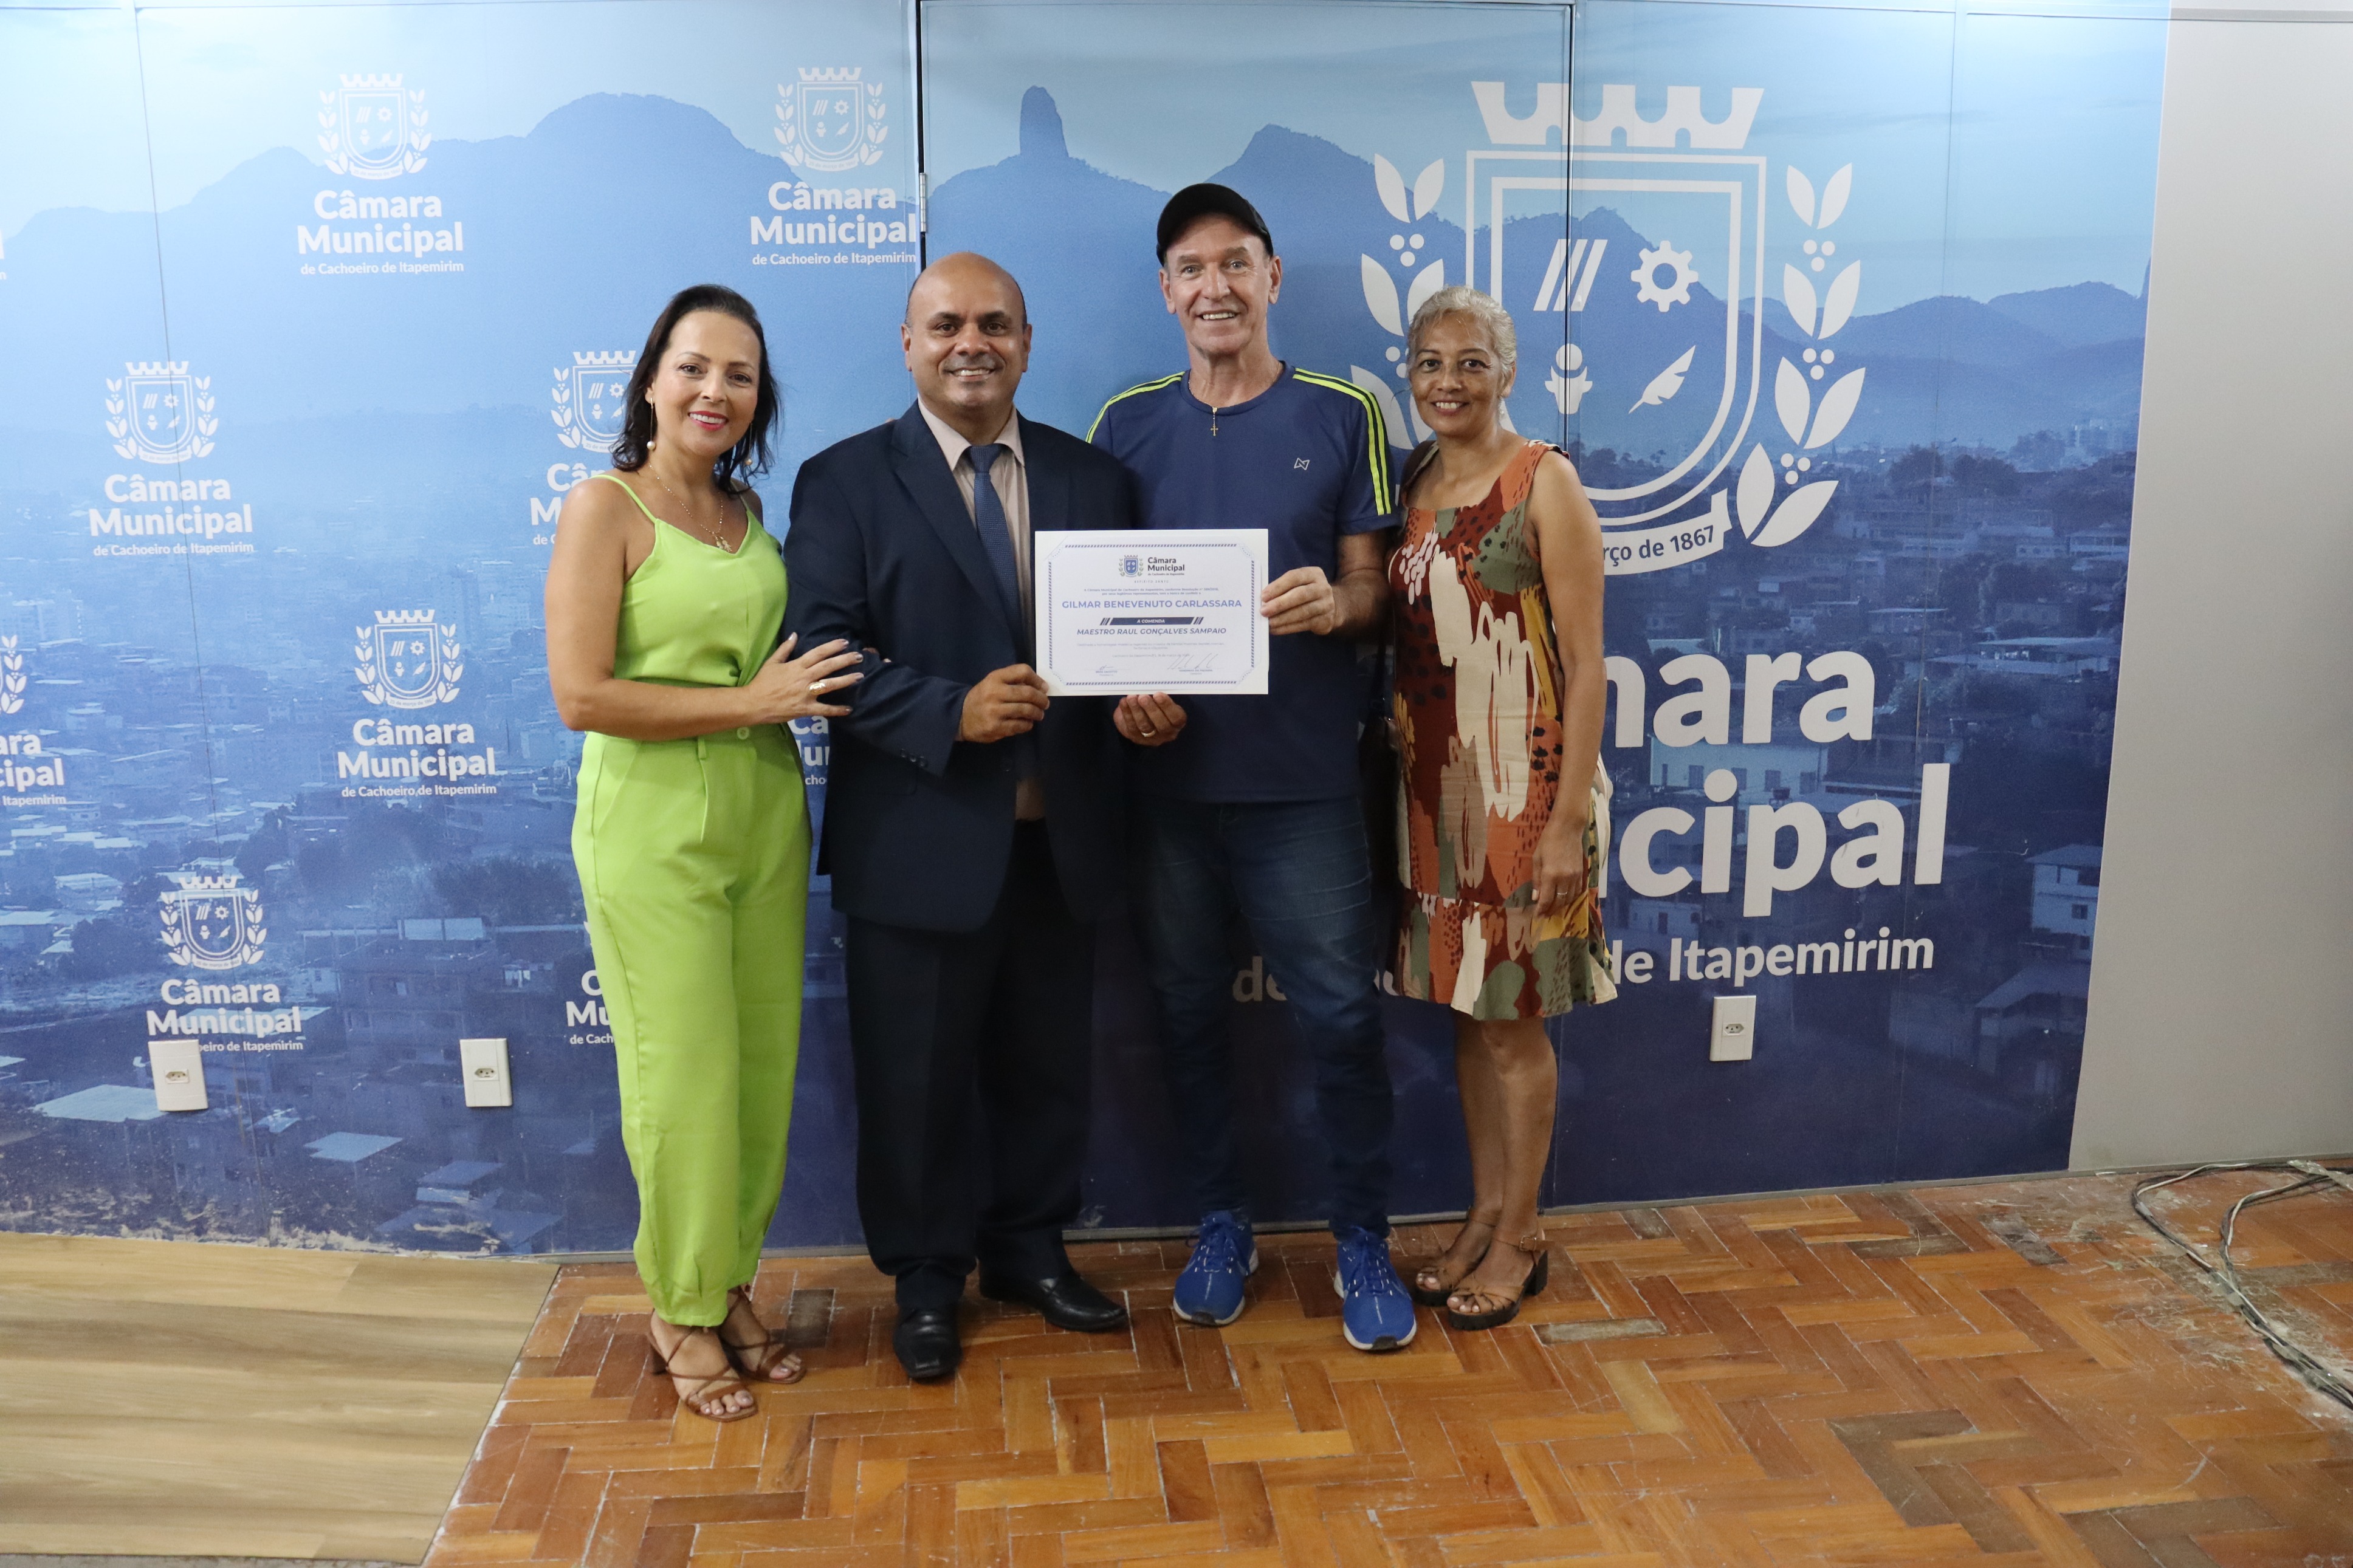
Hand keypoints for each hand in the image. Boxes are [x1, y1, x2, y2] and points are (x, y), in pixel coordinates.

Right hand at [744, 635, 862, 722]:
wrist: (754, 703)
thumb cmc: (763, 682)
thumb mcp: (772, 662)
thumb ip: (785, 648)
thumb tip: (795, 634)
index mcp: (797, 665)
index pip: (818, 653)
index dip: (832, 646)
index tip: (845, 642)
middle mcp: (804, 677)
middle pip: (828, 666)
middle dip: (845, 660)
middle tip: (859, 656)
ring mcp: (806, 693)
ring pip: (830, 684)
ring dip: (846, 680)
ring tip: (859, 676)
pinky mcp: (806, 708)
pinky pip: (824, 709)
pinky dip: (837, 710)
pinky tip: (849, 709)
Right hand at [960, 664, 1049, 742]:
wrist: (960, 717)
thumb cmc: (982, 697)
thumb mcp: (993, 683)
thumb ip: (1012, 681)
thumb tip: (1040, 687)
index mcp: (995, 678)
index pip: (1022, 671)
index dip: (1037, 679)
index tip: (1044, 687)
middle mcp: (994, 693)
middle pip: (1028, 693)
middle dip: (1041, 699)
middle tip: (1045, 703)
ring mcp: (994, 711)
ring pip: (1026, 710)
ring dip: (1037, 713)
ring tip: (1039, 714)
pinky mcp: (995, 727)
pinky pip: (1020, 725)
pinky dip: (1028, 724)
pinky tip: (1027, 723)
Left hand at [1114, 693, 1186, 746]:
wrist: (1139, 718)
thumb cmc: (1155, 705)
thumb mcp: (1161, 701)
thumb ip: (1159, 697)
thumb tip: (1150, 685)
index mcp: (1177, 722)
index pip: (1177, 718)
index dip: (1167, 706)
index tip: (1158, 694)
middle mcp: (1166, 733)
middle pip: (1161, 725)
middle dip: (1151, 709)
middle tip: (1143, 697)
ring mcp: (1151, 738)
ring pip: (1144, 726)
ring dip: (1137, 710)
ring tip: (1131, 698)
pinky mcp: (1135, 737)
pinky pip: (1131, 726)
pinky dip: (1127, 713)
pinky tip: (1124, 702)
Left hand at [1262, 566, 1339, 635]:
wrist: (1332, 608)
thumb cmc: (1306, 594)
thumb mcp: (1299, 584)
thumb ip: (1284, 588)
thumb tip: (1263, 600)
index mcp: (1313, 574)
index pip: (1294, 577)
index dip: (1278, 586)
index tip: (1263, 596)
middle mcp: (1322, 588)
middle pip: (1300, 595)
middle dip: (1280, 604)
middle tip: (1264, 611)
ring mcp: (1326, 605)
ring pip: (1303, 612)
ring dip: (1283, 618)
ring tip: (1269, 623)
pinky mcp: (1325, 620)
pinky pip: (1304, 625)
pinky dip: (1287, 628)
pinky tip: (1276, 630)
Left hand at [1531, 814, 1590, 915]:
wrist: (1568, 829)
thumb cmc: (1548, 841)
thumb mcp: (1537, 859)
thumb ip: (1536, 880)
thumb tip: (1536, 898)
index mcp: (1550, 875)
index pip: (1546, 899)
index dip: (1541, 910)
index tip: (1537, 916)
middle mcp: (1564, 879)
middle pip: (1559, 902)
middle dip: (1551, 911)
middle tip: (1544, 915)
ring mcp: (1575, 877)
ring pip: (1569, 899)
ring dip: (1561, 906)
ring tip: (1553, 909)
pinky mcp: (1582, 873)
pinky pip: (1578, 891)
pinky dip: (1571, 898)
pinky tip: (1565, 899)